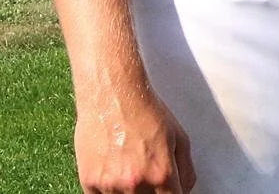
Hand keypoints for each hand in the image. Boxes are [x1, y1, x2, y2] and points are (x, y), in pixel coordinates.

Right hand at [74, 84, 194, 192]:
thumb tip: (186, 190)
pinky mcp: (89, 182)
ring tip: (131, 170)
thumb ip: (186, 169)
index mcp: (162, 174)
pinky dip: (110, 192)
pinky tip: (115, 173)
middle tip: (149, 177)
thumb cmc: (147, 112)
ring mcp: (110, 185)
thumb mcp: (180, 138)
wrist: (112, 96)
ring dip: (131, 193)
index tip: (170, 191)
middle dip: (153, 193)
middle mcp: (136, 184)